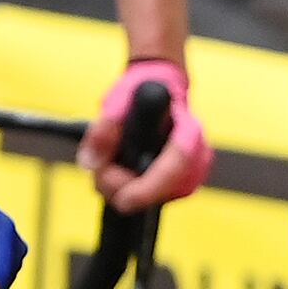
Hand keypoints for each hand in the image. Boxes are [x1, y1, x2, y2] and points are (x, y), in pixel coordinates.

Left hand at [89, 57, 213, 211]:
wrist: (159, 87)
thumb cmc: (142, 90)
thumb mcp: (117, 100)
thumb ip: (103, 129)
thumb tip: (91, 163)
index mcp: (188, 131)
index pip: (176, 165)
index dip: (149, 188)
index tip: (122, 200)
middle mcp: (197, 158)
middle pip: (164, 191)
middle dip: (124, 187)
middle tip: (102, 166)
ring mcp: (191, 175)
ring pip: (155, 201)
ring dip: (123, 189)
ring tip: (107, 163)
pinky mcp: (179, 186)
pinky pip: (151, 200)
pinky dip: (129, 190)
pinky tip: (119, 171)